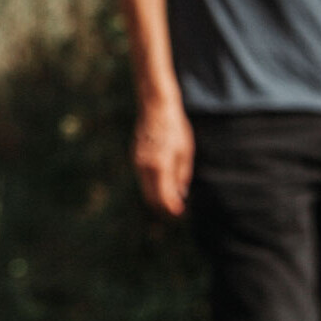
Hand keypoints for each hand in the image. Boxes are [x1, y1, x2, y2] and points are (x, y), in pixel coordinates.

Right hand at [132, 101, 193, 216]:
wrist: (155, 107)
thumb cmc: (175, 128)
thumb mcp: (185, 152)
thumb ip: (181, 175)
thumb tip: (180, 194)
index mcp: (159, 166)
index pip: (163, 197)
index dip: (172, 208)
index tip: (180, 213)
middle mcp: (144, 166)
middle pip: (151, 197)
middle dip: (163, 206)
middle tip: (176, 210)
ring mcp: (137, 161)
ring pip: (145, 188)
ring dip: (156, 195)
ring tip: (172, 197)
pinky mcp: (135, 156)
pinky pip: (142, 177)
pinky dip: (151, 184)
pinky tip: (163, 182)